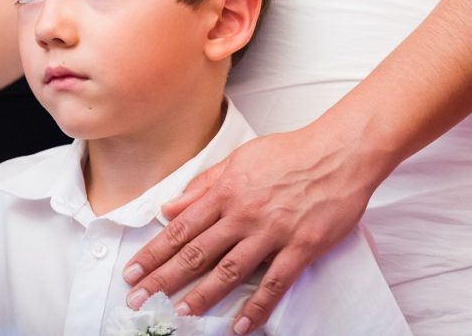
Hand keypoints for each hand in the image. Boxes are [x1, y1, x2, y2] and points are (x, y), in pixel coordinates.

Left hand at [123, 122, 381, 333]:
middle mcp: (241, 215)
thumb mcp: (237, 159)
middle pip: (195, 253)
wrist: (338, 154)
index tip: (133, 272)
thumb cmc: (291, 153)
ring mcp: (270, 233)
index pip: (179, 229)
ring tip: (180, 312)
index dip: (153, 253)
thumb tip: (170, 206)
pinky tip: (240, 325)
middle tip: (139, 298)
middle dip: (163, 278)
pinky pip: (274, 284)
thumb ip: (202, 185)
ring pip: (228, 271)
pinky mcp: (300, 248)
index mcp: (224, 193)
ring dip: (202, 295)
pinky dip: (256, 307)